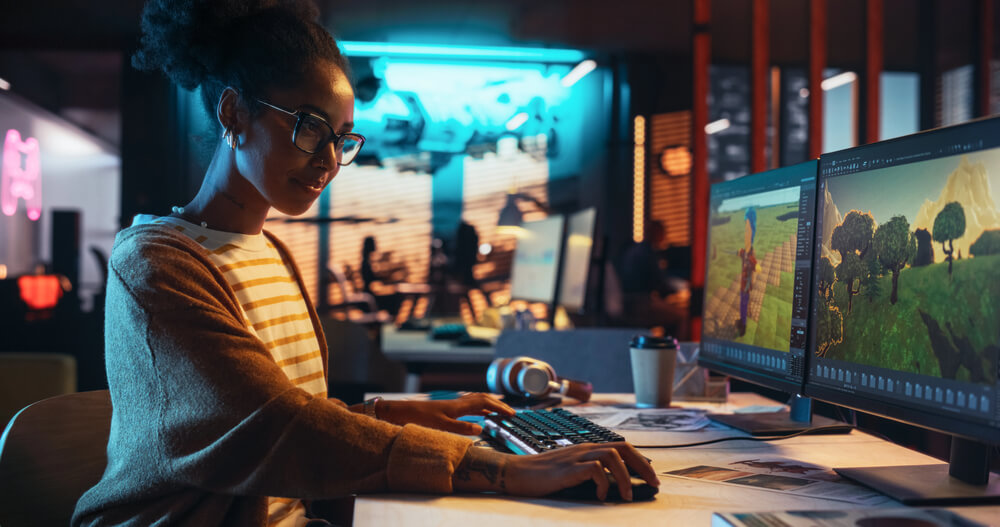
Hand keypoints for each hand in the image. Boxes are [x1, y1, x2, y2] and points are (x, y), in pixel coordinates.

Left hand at [379, 393, 514, 434]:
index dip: (499, 407)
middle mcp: (456, 403)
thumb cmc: (417, 419)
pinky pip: (466, 406)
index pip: (484, 402)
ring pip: (474, 401)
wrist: (399, 413)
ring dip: (487, 405)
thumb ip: (461, 428)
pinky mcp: (445, 409)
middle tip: (509, 412)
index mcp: (457, 406)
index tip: (511, 414)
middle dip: (497, 404)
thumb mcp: (441, 426)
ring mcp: (450, 405)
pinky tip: (476, 415)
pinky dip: (476, 409)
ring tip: (497, 411)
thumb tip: (481, 429)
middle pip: (481, 399)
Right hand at [452, 442, 659, 501]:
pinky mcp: (568, 468)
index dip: (640, 460)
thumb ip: (590, 471)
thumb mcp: (571, 470)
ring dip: (625, 477)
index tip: (651, 477)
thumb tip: (614, 484)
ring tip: (627, 495)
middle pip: (622, 448)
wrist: (517, 473)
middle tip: (653, 483)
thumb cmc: (542, 476)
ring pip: (612, 457)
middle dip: (642, 466)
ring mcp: (576, 457)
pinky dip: (603, 484)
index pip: (621, 447)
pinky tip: (601, 496)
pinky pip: (594, 470)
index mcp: (587, 448)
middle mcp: (584, 448)